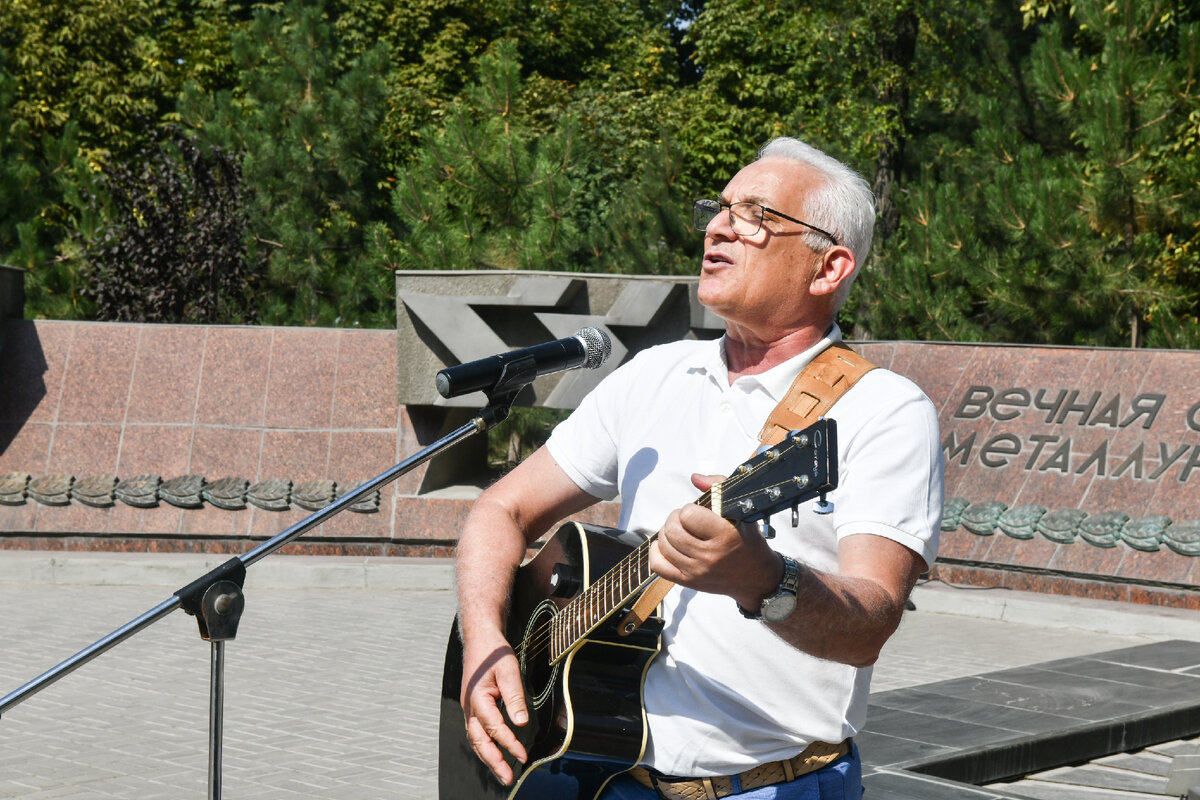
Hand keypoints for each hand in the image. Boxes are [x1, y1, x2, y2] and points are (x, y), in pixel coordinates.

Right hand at [459, 628, 528, 784]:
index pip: (493, 727)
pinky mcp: (473, 709)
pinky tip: (494, 756)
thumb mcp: (509, 671)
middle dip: (493, 761)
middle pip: (479, 741)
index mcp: (477, 698)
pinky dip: (484, 747)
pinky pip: (476, 733)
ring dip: (488, 758)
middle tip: (507, 778)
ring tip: (503, 774)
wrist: (480, 640)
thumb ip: (514, 697)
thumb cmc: (494, 654)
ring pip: (476, 740)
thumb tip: (521, 722)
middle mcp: (470, 707)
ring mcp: (469, 709)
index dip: (509, 743)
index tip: (522, 755)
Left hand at [648, 473, 780, 608]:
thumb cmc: (747, 540)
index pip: (688, 514)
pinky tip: (669, 546)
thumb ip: (718, 486)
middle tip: (687, 521)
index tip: (699, 512)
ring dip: (668, 533)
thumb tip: (694, 478)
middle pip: (672, 530)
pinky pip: (658, 565)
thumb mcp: (741, 509)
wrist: (756, 577)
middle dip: (675, 519)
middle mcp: (710, 555)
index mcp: (725, 535)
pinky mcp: (689, 582)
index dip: (690, 509)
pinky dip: (658, 552)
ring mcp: (697, 571)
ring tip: (680, 532)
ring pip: (663, 545)